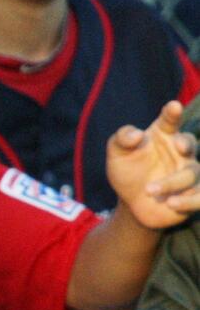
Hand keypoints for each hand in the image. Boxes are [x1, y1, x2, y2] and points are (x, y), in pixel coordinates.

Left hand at [107, 100, 199, 228]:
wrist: (132, 201)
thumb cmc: (126, 170)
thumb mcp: (117, 153)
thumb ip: (122, 139)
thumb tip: (137, 134)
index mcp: (162, 136)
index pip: (169, 121)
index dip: (172, 113)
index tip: (174, 105)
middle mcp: (180, 151)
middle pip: (189, 143)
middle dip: (187, 143)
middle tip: (179, 146)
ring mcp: (189, 172)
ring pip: (192, 174)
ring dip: (172, 182)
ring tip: (149, 190)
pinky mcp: (194, 194)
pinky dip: (188, 201)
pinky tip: (171, 204)